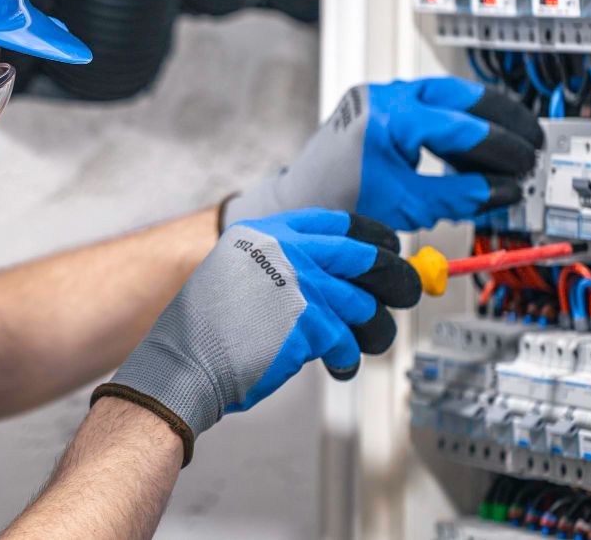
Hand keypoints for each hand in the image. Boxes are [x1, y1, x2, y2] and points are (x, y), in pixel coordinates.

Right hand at [91, 209, 421, 465]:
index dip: (371, 236)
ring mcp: (299, 284)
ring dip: (372, 331)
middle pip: (364, 257)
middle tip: (407, 292)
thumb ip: (283, 265)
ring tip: (359, 346)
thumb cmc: (208, 330)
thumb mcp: (237, 273)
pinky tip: (336, 367)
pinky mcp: (309, 323)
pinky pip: (347, 342)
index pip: (335, 222)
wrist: (183, 365)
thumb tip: (345, 275)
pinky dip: (346, 360)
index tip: (389, 248)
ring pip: (365, 305)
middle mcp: (285, 250)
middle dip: (396, 277)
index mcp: (266, 233)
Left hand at [224, 78, 543, 231]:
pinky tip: (472, 147)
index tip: (523, 166)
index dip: (500, 148)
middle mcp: (384, 96)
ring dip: (481, 118)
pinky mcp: (379, 104)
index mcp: (389, 118)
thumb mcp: (406, 205)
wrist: (298, 201)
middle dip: (501, 118)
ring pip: (447, 95)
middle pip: (460, 95)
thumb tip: (502, 190)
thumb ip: (459, 196)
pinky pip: (429, 105)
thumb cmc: (337, 204)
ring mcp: (380, 95)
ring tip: (509, 145)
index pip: (460, 127)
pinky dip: (454, 123)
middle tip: (531, 141)